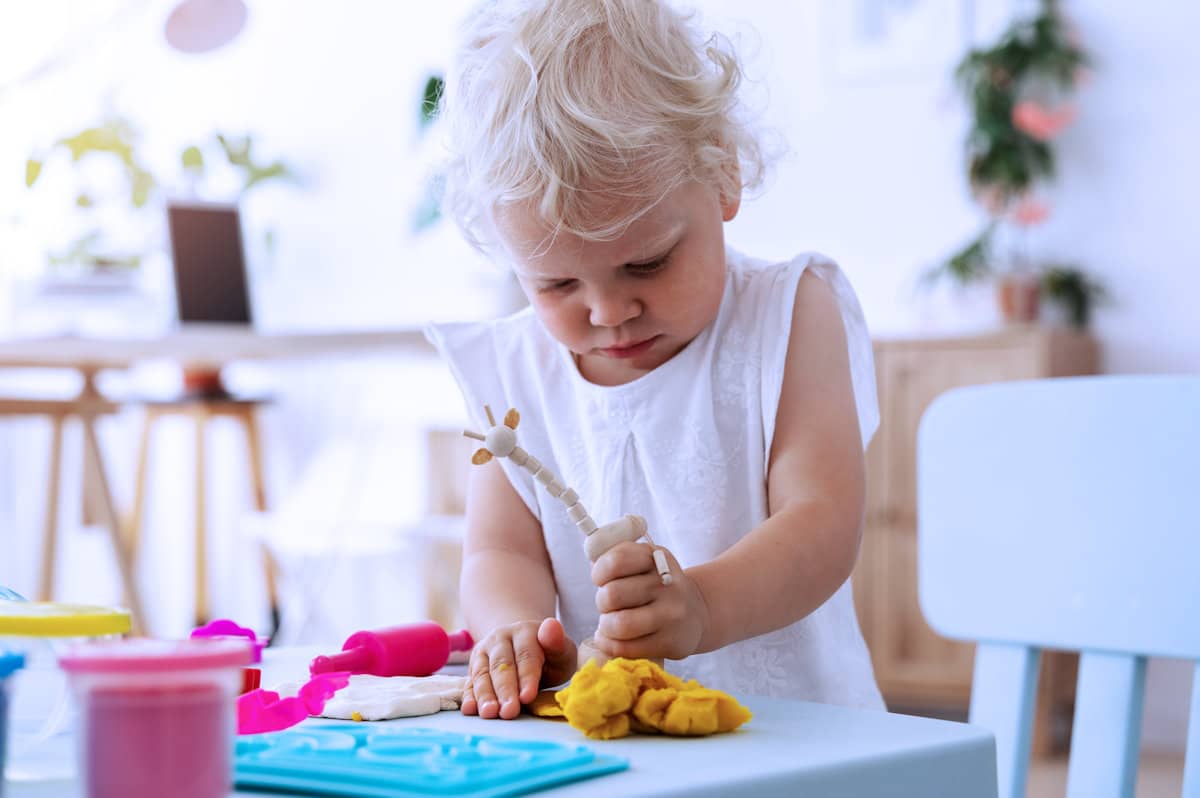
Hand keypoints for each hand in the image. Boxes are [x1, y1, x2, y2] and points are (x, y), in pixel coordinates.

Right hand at [461, 618, 576, 718]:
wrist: (524, 646)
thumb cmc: (549, 655)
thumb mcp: (561, 650)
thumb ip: (557, 642)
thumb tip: (551, 626)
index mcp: (524, 632)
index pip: (525, 655)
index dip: (527, 677)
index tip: (528, 697)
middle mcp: (500, 639)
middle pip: (501, 665)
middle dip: (505, 690)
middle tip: (509, 712)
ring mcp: (484, 652)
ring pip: (483, 673)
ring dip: (485, 695)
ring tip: (489, 713)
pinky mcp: (473, 667)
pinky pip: (469, 682)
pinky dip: (469, 696)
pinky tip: (470, 709)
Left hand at [591, 541, 708, 660]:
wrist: (696, 613)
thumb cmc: (656, 587)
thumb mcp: (644, 561)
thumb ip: (617, 558)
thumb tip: (593, 564)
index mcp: (657, 558)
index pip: (616, 561)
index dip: (599, 573)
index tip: (602, 580)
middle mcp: (667, 585)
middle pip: (612, 594)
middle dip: (602, 602)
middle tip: (609, 606)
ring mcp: (671, 615)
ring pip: (619, 624)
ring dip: (605, 626)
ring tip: (609, 624)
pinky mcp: (670, 643)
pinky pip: (626, 648)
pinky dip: (609, 644)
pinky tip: (611, 639)